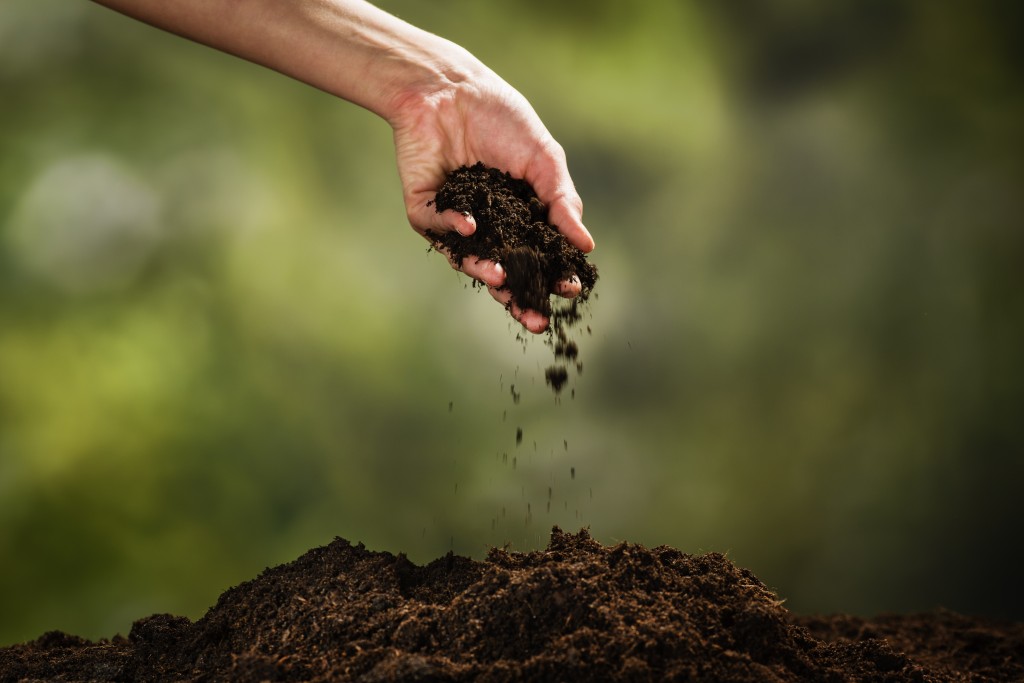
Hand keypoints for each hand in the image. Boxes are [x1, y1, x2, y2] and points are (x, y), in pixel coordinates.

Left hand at [387, 62, 593, 333]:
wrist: (451, 90)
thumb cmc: (503, 120)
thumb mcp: (543, 159)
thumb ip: (562, 202)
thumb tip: (586, 244)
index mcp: (522, 215)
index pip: (540, 255)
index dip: (554, 275)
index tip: (569, 290)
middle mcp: (490, 224)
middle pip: (505, 271)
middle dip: (519, 297)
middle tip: (534, 319)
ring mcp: (456, 221)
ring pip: (470, 259)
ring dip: (485, 272)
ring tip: (500, 279)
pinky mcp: (425, 210)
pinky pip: (439, 230)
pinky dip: (455, 230)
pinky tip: (472, 228)